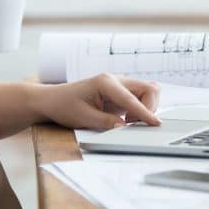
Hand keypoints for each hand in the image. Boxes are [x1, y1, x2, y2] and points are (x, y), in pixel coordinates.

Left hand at [36, 74, 160, 129]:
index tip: (155, 123)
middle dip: (149, 107)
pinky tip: (129, 119)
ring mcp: (118, 85)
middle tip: (134, 124)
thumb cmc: (64, 106)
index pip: (132, 99)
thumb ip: (107, 122)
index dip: (145, 113)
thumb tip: (126, 128)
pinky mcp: (119, 92)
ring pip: (147, 91)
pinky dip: (141, 108)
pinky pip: (139, 96)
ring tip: (130, 122)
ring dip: (145, 107)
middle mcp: (115, 80)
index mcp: (105, 82)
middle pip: (147, 88)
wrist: (52, 100)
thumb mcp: (84, 118)